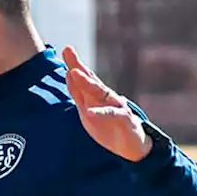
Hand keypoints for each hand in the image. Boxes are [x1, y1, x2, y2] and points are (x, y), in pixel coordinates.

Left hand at [61, 46, 151, 161]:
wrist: (130, 146)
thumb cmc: (108, 126)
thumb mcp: (87, 110)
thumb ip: (78, 94)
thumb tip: (68, 74)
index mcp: (96, 95)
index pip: (85, 77)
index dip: (74, 64)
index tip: (65, 49)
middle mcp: (106, 96)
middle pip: (91, 79)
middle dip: (78, 65)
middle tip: (68, 51)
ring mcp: (116, 105)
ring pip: (101, 92)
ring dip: (87, 82)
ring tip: (74, 73)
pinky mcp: (124, 119)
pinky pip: (111, 114)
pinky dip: (100, 113)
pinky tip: (89, 112)